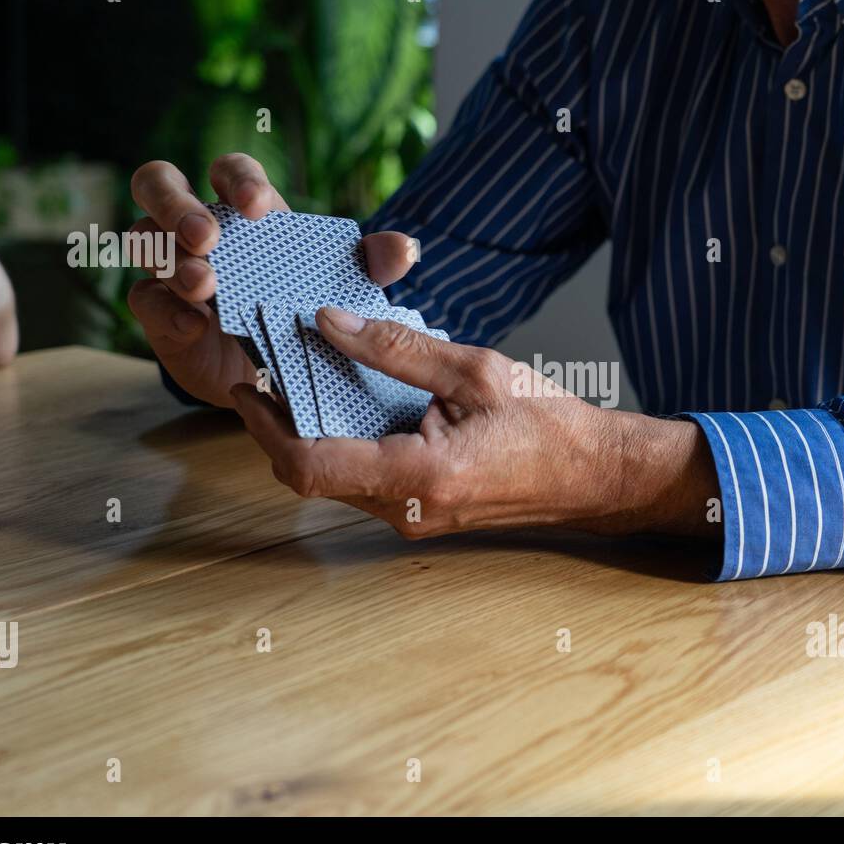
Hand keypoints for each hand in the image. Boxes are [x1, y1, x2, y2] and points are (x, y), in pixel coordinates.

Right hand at [125, 152, 414, 407]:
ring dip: (171, 259)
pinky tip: (192, 324)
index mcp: (243, 209)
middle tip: (208, 237)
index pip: (228, 169)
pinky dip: (165, 309)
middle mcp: (197, 227)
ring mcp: (170, 266)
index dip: (237, 179)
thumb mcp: (344, 285)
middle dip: (177, 205)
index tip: (258, 207)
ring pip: (144, 240)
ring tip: (204, 284)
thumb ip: (372, 264)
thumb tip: (406, 248)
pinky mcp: (158, 312)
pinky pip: (144, 299)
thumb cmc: (304, 304)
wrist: (276, 368)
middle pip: (159, 184)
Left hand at [230, 307, 721, 539]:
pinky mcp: (418, 514)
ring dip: (312, 431)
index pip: (309, 465)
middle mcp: (407, 510)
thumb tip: (328, 323)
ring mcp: (411, 520)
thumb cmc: (549, 424)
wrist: (594, 477)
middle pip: (311, 473)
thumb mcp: (475, 370)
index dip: (265, 424)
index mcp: (421, 475)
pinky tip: (351, 399)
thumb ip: (396, 348)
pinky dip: (344, 441)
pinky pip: (362, 480)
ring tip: (305, 374)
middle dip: (281, 421)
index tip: (249, 383)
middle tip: (269, 366)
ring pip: (333, 479)